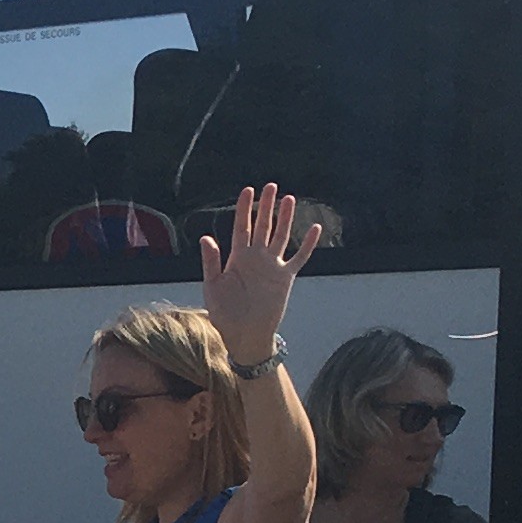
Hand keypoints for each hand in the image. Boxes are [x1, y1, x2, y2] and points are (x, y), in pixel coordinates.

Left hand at [198, 182, 323, 356]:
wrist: (244, 336)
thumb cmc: (224, 314)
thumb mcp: (213, 287)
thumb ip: (211, 262)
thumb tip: (206, 237)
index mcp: (237, 258)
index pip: (242, 227)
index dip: (244, 209)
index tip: (247, 190)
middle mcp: (256, 258)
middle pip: (263, 226)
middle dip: (266, 206)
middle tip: (271, 186)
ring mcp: (272, 267)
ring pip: (281, 236)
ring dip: (285, 218)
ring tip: (289, 199)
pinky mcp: (286, 278)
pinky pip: (300, 257)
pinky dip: (308, 244)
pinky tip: (315, 228)